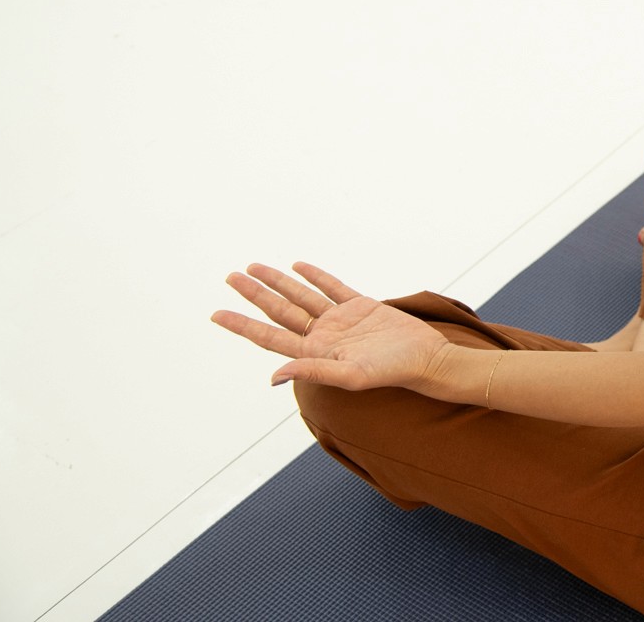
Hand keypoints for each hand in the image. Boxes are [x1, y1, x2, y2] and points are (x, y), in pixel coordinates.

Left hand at [212, 262, 451, 391]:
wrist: (427, 359)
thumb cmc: (391, 372)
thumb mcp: (350, 376)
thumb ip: (313, 371)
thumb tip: (273, 377)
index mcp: (315, 353)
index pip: (270, 335)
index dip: (242, 325)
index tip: (216, 314)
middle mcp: (324, 335)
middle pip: (280, 311)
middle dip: (254, 294)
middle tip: (230, 277)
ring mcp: (341, 320)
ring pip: (301, 296)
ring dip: (278, 282)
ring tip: (254, 268)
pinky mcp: (361, 306)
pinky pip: (332, 287)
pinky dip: (315, 276)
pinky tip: (298, 267)